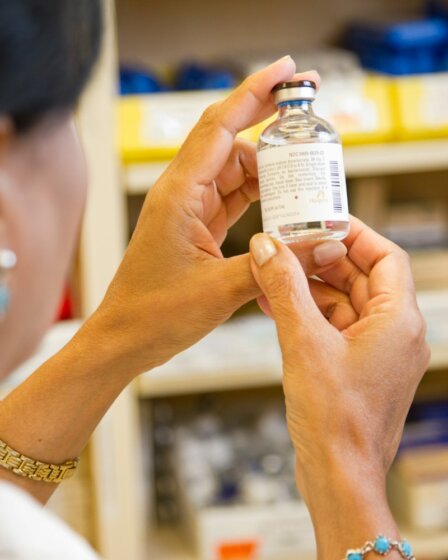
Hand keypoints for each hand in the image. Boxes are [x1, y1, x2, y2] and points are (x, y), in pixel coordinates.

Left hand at [83, 58, 346, 374]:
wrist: (125, 339)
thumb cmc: (156, 314)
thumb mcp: (222, 290)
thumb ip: (275, 265)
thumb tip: (322, 246)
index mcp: (179, 195)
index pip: (220, 128)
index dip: (254, 94)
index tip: (285, 71)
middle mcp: (181, 193)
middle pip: (227, 140)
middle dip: (265, 119)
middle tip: (304, 106)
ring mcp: (187, 209)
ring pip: (231, 169)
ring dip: (265, 165)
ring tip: (302, 166)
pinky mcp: (194, 227)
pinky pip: (229, 196)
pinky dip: (256, 192)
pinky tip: (280, 194)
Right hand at [249, 217, 429, 557]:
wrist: (338, 478)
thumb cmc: (335, 420)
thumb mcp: (302, 341)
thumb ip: (284, 288)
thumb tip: (268, 249)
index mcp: (398, 320)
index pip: (384, 256)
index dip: (353, 235)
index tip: (320, 222)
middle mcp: (395, 333)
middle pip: (361, 276)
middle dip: (321, 260)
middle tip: (287, 247)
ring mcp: (376, 352)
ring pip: (343, 302)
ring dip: (308, 287)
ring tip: (272, 274)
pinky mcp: (356, 367)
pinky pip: (333, 326)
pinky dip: (307, 312)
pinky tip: (274, 304)